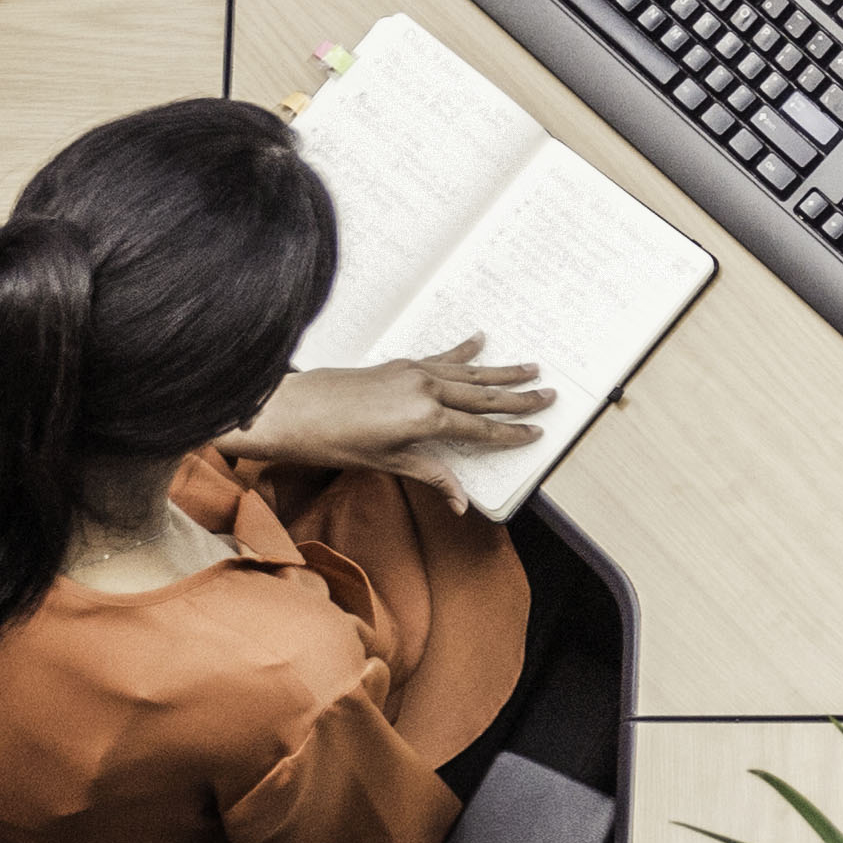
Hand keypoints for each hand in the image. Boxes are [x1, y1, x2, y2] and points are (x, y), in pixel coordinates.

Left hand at [227, 341, 550, 488]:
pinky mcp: (399, 364)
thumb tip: (460, 502)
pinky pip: (441, 357)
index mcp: (426, 419)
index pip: (479, 429)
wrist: (292, 410)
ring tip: (529, 367)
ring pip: (468, 373)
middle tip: (549, 394)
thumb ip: (430, 475)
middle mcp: (425, 390)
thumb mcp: (386, 464)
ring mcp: (413, 373)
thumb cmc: (332, 441)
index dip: (510, 432)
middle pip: (483, 396)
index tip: (536, 431)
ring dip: (500, 372)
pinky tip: (479, 340)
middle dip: (518, 398)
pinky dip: (463, 351)